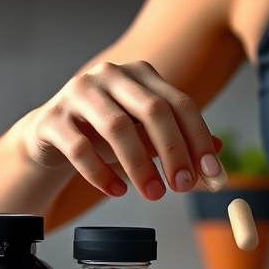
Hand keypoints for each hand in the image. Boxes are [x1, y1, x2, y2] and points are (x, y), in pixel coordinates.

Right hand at [22, 60, 221, 199]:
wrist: (50, 136)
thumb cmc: (103, 134)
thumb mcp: (144, 136)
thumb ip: (177, 140)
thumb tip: (219, 151)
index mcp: (140, 74)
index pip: (180, 103)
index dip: (199, 138)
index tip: (212, 173)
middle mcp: (109, 75)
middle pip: (152, 109)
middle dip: (173, 151)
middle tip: (183, 187)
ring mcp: (78, 92)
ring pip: (117, 127)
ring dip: (140, 165)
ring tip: (154, 194)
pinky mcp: (52, 118)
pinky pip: (80, 147)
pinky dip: (102, 174)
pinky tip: (117, 191)